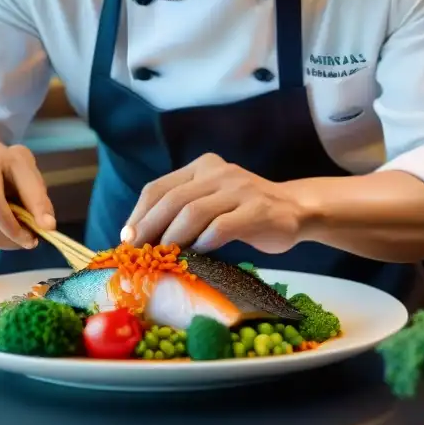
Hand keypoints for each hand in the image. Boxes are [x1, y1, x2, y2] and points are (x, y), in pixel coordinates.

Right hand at [0, 142, 54, 249]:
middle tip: (31, 241)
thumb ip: (39, 199)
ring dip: (4, 241)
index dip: (32, 208)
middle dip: (14, 231)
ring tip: (19, 238)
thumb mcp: (29, 177)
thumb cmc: (12, 175)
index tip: (48, 228)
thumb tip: (47, 226)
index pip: (13, 183)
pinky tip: (3, 234)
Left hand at [123, 154, 306, 254]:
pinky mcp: (258, 210)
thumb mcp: (213, 201)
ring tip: (164, 258)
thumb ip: (184, 210)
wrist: (296, 209)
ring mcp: (240, 189)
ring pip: (194, 212)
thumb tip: (142, 240)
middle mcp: (219, 172)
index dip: (139, 214)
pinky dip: (204, 243)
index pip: (159, 188)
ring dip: (173, 238)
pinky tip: (197, 255)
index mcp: (202, 166)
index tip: (127, 239)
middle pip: (172, 200)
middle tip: (138, 253)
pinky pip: (221, 227)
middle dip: (150, 228)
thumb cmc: (245, 212)